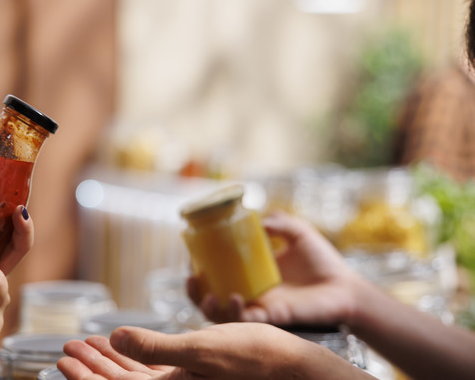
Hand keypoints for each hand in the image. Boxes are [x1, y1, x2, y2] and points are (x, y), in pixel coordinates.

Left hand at [58, 324, 369, 379]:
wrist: (295, 367)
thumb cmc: (255, 360)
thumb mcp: (202, 349)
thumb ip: (156, 347)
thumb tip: (116, 338)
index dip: (87, 376)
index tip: (64, 357)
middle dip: (92, 368)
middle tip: (67, 348)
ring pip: (135, 377)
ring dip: (109, 360)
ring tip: (87, 342)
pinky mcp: (193, 377)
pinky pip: (154, 371)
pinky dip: (134, 356)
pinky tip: (123, 341)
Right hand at [188, 211, 359, 326]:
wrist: (346, 288)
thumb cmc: (323, 261)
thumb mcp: (299, 233)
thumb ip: (280, 222)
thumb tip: (260, 218)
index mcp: (250, 273)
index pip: (216, 272)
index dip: (200, 267)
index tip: (191, 256)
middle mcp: (250, 292)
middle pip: (210, 297)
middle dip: (194, 292)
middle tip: (192, 279)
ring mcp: (259, 307)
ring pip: (221, 315)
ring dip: (208, 307)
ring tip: (209, 295)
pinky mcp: (271, 318)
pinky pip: (245, 321)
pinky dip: (234, 313)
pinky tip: (234, 298)